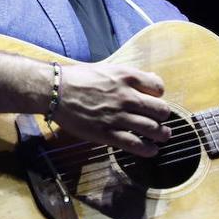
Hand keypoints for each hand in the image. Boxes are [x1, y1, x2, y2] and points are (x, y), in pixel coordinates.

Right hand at [51, 63, 171, 157]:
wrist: (56, 91)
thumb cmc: (79, 78)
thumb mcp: (108, 69)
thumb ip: (131, 76)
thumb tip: (152, 81)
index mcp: (127, 77)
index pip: (158, 88)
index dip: (159, 95)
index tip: (154, 100)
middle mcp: (126, 97)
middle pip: (160, 110)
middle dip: (163, 116)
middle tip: (161, 120)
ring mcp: (118, 116)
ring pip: (152, 129)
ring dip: (161, 134)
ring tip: (162, 136)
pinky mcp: (107, 133)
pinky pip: (135, 144)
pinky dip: (148, 149)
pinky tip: (151, 150)